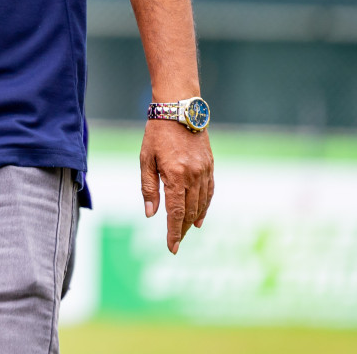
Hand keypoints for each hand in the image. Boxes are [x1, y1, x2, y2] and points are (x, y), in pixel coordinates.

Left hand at [139, 119, 214, 253]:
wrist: (180, 109)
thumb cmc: (157, 133)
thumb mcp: (145, 159)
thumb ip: (148, 188)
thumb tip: (151, 214)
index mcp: (175, 176)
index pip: (175, 213)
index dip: (174, 233)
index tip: (172, 248)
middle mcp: (193, 177)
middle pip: (189, 212)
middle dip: (182, 230)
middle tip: (176, 243)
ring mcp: (205, 172)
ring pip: (201, 205)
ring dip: (193, 221)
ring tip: (185, 232)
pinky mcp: (210, 167)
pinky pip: (209, 193)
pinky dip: (205, 208)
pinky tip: (199, 218)